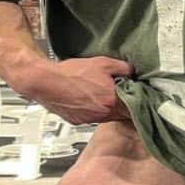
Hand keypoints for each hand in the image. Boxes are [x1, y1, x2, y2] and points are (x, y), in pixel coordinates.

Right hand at [11, 56, 132, 124]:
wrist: (45, 81)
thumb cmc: (72, 73)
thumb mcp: (103, 63)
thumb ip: (123, 68)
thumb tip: (132, 72)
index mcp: (111, 101)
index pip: (133, 109)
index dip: (137, 102)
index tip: (139, 97)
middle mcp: (102, 114)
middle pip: (120, 114)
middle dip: (122, 105)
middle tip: (120, 93)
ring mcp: (89, 119)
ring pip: (106, 116)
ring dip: (108, 108)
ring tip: (102, 94)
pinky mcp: (77, 121)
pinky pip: (92, 117)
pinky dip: (93, 110)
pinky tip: (88, 98)